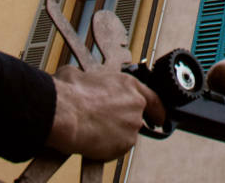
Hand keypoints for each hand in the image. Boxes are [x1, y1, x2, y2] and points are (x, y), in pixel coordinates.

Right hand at [47, 65, 165, 160]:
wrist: (65, 112)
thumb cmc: (70, 92)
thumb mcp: (83, 75)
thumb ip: (94, 82)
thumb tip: (83, 82)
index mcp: (129, 84)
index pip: (152, 98)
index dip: (156, 110)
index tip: (159, 118)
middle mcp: (136, 104)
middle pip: (137, 118)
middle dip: (123, 123)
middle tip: (105, 125)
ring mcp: (133, 125)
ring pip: (126, 134)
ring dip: (114, 135)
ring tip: (93, 132)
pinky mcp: (125, 143)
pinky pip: (117, 149)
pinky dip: (107, 149)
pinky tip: (93, 141)